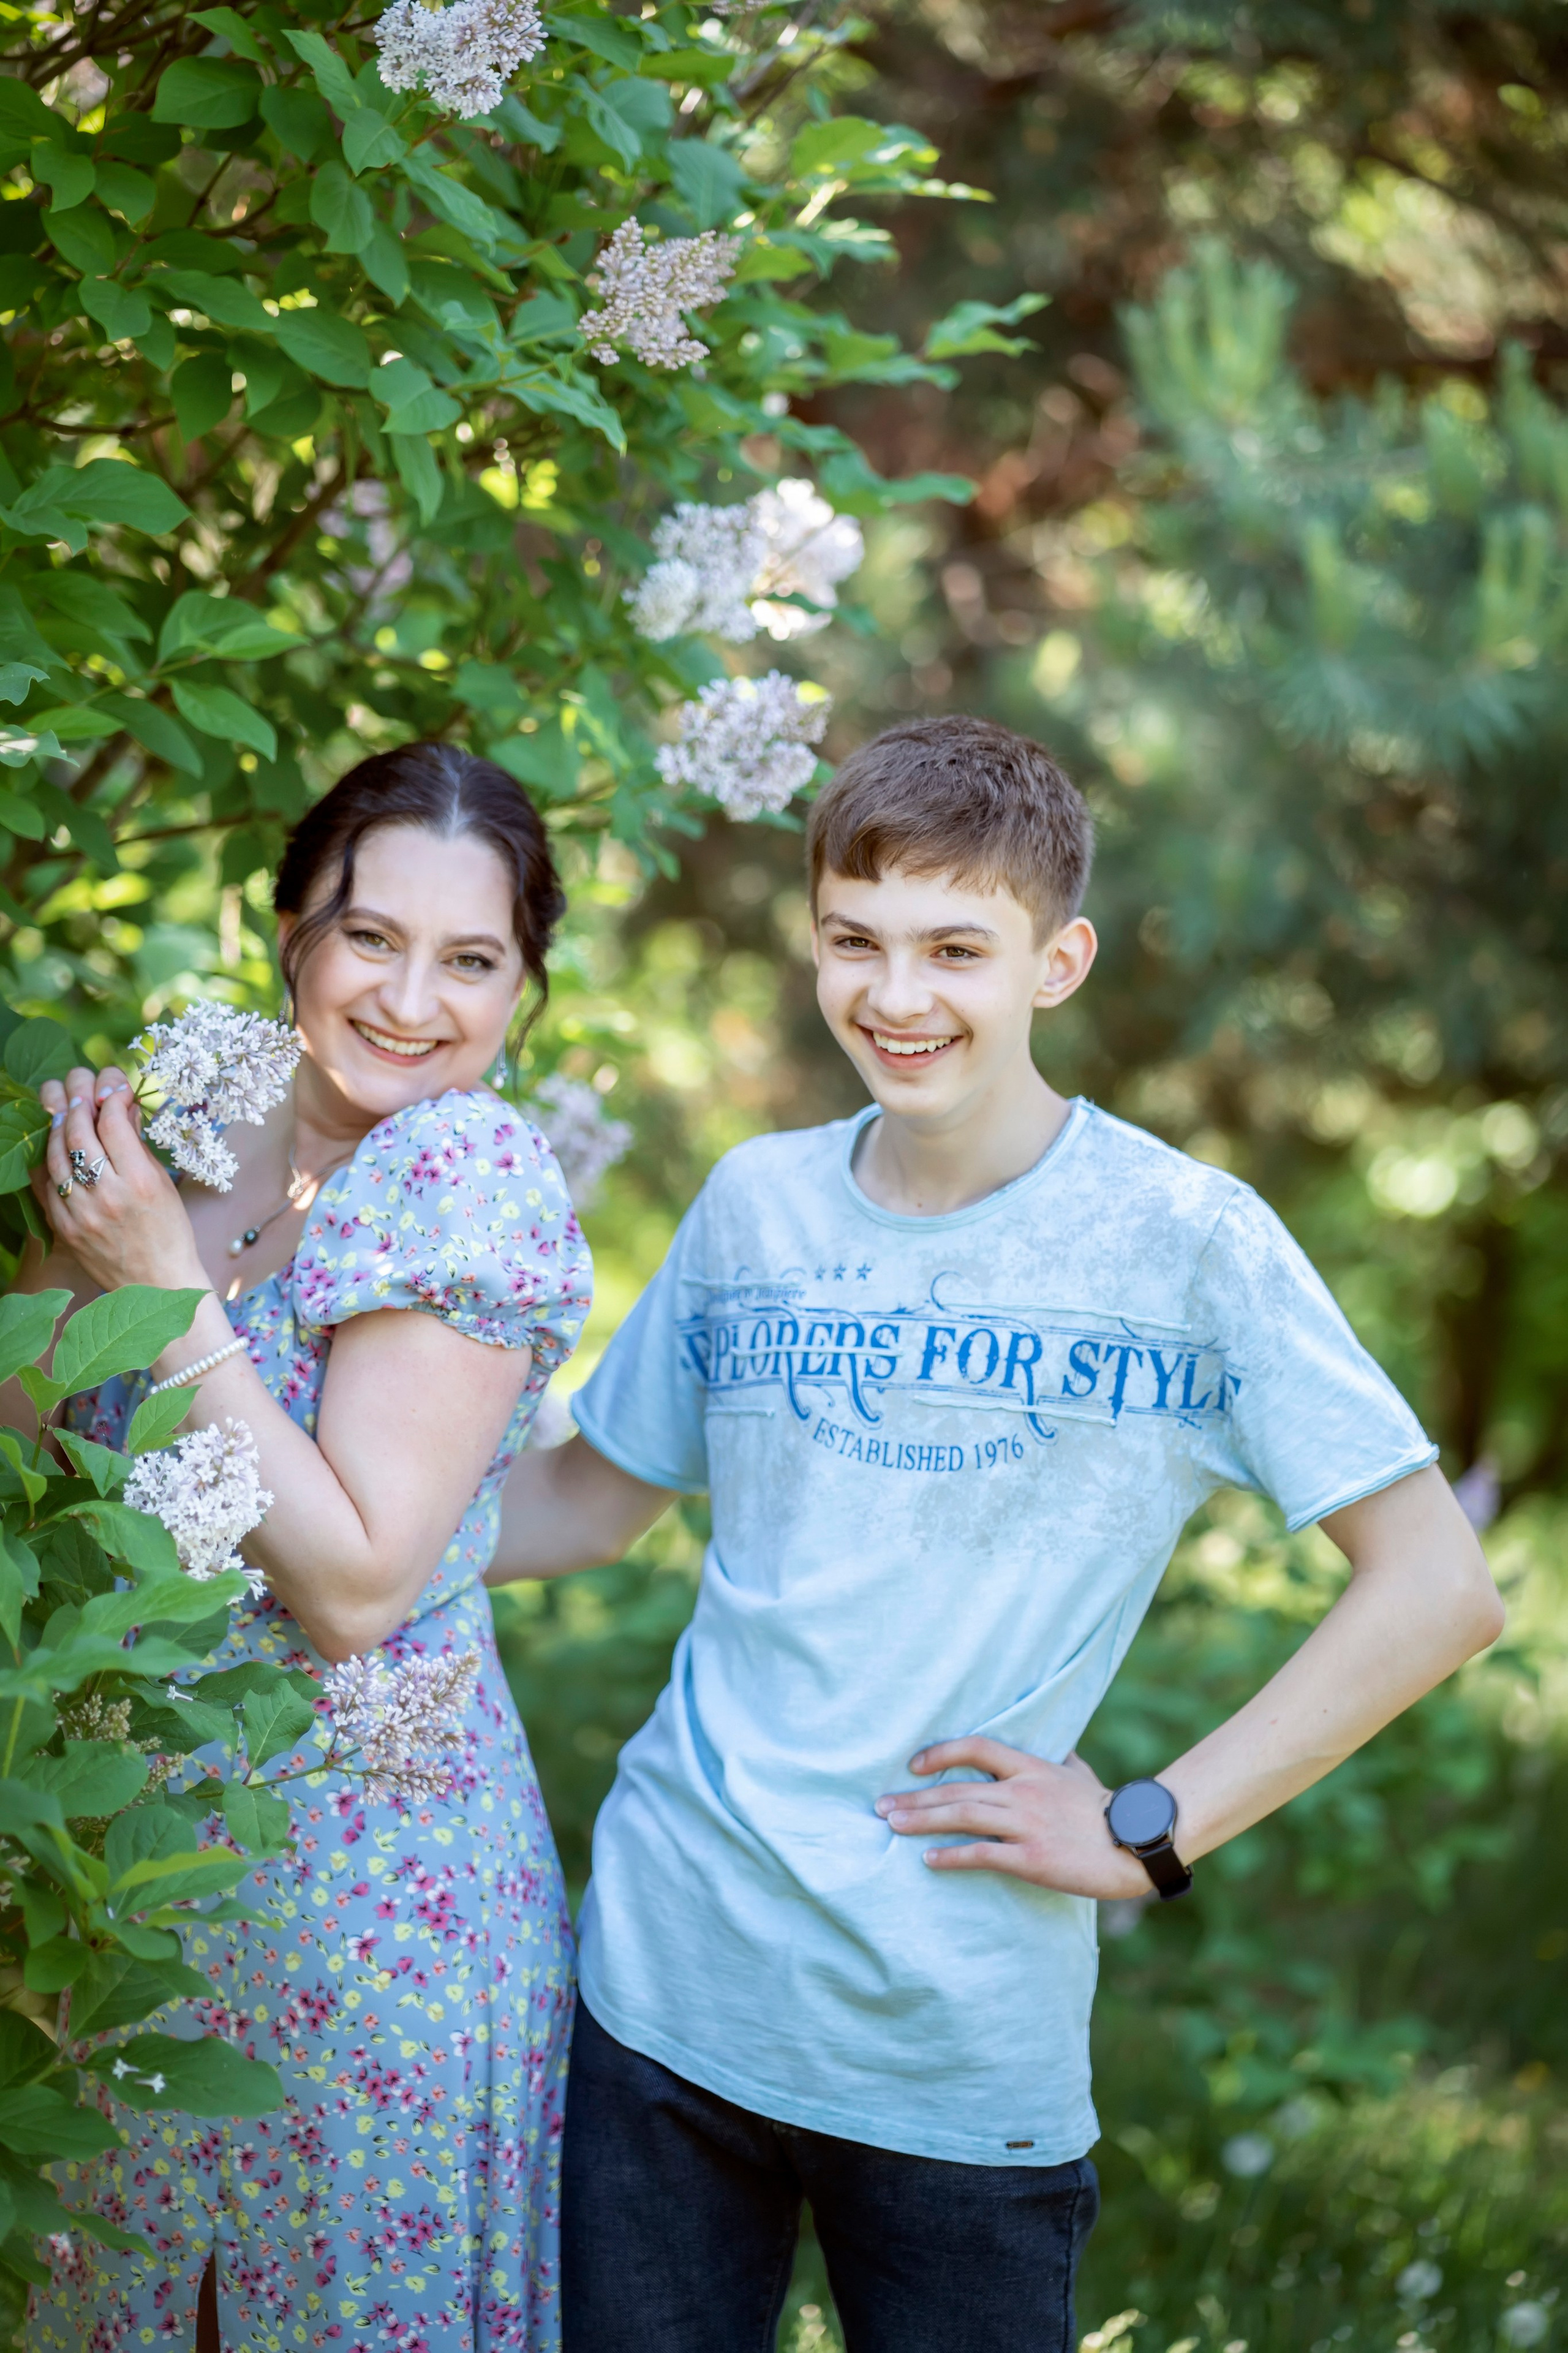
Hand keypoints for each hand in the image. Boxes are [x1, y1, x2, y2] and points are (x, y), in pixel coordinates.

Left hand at [33, 1066, 206, 1295]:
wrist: (157, 1282)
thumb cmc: (168, 1231)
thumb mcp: (163, 1183)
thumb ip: (137, 1145)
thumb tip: (121, 1105)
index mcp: (141, 1183)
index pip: (114, 1123)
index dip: (109, 1097)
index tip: (111, 1088)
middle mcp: (108, 1196)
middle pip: (80, 1133)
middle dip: (77, 1100)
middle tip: (79, 1085)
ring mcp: (81, 1213)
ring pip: (56, 1154)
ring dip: (57, 1123)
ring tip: (62, 1106)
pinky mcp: (64, 1228)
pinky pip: (44, 1183)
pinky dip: (46, 1157)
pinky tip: (51, 1143)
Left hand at [876, 1738, 1151, 1899]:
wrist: (1138, 1842)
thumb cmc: (1108, 1809)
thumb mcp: (1081, 1774)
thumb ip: (1062, 1760)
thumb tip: (1059, 1746)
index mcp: (1031, 1766)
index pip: (975, 1747)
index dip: (940, 1753)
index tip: (913, 1765)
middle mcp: (1023, 1790)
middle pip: (957, 1787)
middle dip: (914, 1797)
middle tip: (881, 1806)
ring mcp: (1026, 1823)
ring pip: (962, 1816)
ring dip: (922, 1821)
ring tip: (892, 1826)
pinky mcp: (1032, 1857)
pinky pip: (982, 1854)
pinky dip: (951, 1856)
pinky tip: (929, 1860)